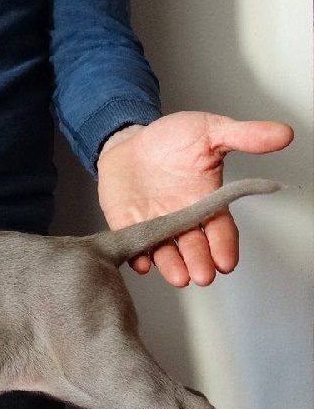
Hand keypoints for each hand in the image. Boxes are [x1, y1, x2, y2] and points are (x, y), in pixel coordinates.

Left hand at [97, 112, 292, 286]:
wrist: (129, 139)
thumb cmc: (171, 138)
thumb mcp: (210, 131)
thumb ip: (244, 136)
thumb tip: (283, 134)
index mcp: (205, 202)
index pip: (220, 230)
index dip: (224, 247)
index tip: (227, 262)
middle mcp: (181, 219)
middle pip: (194, 247)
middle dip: (199, 263)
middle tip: (203, 276)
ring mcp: (153, 224)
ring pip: (165, 252)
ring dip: (172, 266)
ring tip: (179, 278)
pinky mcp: (126, 224)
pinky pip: (132, 244)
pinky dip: (137, 256)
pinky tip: (141, 263)